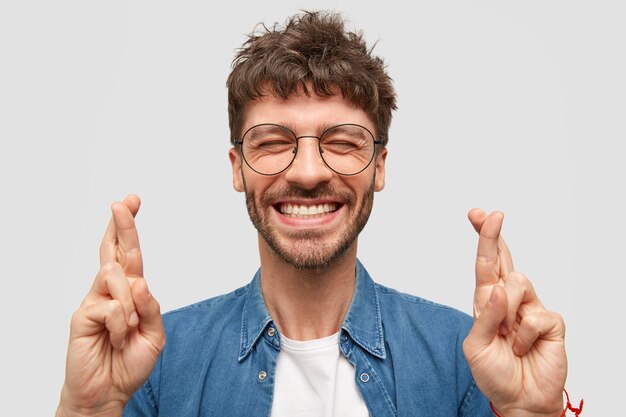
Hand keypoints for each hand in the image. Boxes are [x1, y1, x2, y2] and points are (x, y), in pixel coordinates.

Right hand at [57, 195, 165, 416]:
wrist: (108, 392)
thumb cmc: (129, 362)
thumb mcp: (154, 334)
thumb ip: (151, 307)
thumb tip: (138, 281)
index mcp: (128, 292)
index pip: (128, 254)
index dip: (128, 229)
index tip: (131, 202)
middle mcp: (110, 291)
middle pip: (114, 251)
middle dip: (121, 225)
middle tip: (124, 202)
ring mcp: (94, 301)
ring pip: (115, 276)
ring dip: (130, 302)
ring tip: (127, 328)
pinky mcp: (82, 315)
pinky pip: (109, 306)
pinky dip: (120, 323)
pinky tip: (116, 337)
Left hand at [462, 209, 566, 416]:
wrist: (519, 401)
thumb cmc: (495, 373)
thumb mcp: (476, 346)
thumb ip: (485, 317)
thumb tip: (498, 288)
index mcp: (488, 302)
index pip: (485, 265)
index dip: (483, 239)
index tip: (478, 214)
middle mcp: (510, 300)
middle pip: (504, 260)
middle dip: (493, 235)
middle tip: (490, 215)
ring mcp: (531, 308)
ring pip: (519, 282)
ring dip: (507, 309)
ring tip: (508, 337)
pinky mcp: (551, 322)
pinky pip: (535, 314)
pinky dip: (524, 334)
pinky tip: (524, 348)